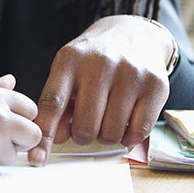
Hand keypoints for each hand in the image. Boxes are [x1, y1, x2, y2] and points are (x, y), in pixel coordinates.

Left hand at [28, 15, 170, 165]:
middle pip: (85, 126)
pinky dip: (130, 136)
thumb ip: (58, 104)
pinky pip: (139, 131)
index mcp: (69, 60)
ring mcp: (129, 73)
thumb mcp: (67, 72)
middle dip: (83, 134)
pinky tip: (125, 121)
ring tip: (106, 117)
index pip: (53, 102)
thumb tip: (54, 139)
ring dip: (106, 135)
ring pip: (112, 132)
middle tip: (87, 123)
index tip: (37, 158)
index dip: (44, 134)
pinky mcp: (155, 85)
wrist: (131, 34)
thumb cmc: (92, 60)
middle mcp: (99, 64)